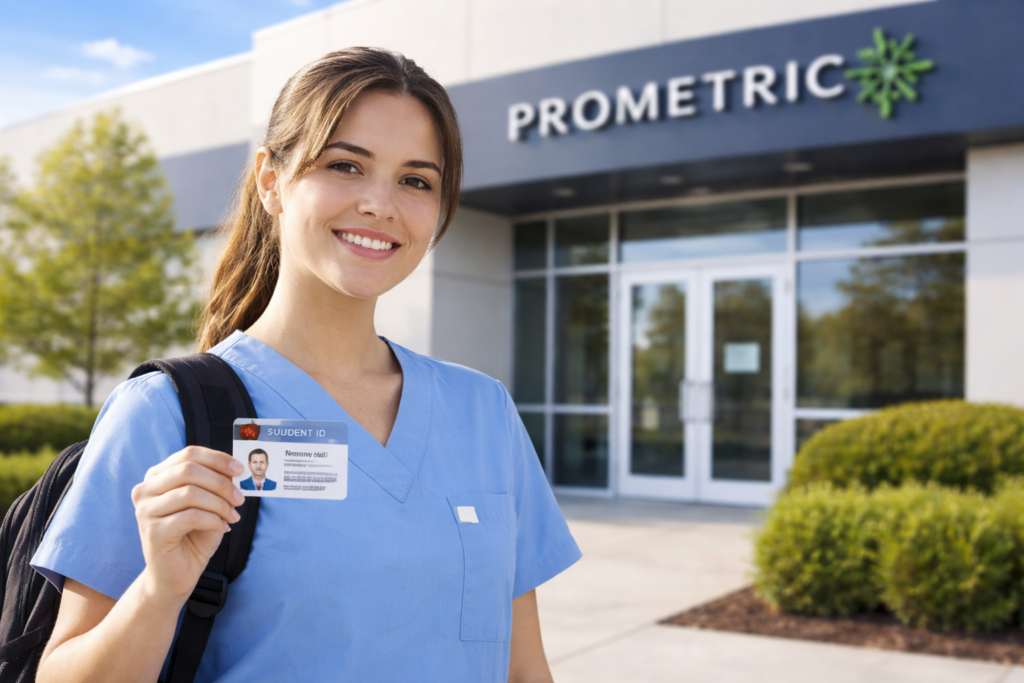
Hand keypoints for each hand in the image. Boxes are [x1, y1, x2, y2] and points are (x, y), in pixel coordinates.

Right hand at [131, 446, 244, 603]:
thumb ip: (216, 484)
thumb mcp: (209, 504)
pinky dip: (213, 520)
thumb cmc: (193, 537)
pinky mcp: (152, 532)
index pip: (189, 454)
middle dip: (221, 483)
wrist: (175, 575)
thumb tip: (234, 469)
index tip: (239, 470)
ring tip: (232, 516)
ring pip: (190, 492)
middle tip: (239, 499)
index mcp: (157, 476)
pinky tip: (222, 528)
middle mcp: (145, 490)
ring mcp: (145, 511)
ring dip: (219, 504)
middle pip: (189, 470)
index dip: (217, 459)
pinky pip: (190, 516)